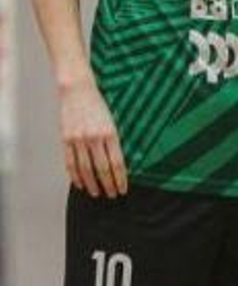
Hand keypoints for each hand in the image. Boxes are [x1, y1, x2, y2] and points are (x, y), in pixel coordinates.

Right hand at [58, 80, 127, 197]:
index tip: (123, 189)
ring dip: (91, 184)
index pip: (117, 163)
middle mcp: (95, 137)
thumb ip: (114, 140)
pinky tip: (80, 183)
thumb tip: (118, 162)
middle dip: (109, 185)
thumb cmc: (99, 105)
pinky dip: (75, 175)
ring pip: (85, 169)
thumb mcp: (112, 120)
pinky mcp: (66, 139)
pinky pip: (70, 162)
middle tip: (112, 195)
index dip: (120, 179)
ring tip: (96, 193)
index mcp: (111, 133)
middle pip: (102, 168)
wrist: (78, 89)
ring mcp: (79, 139)